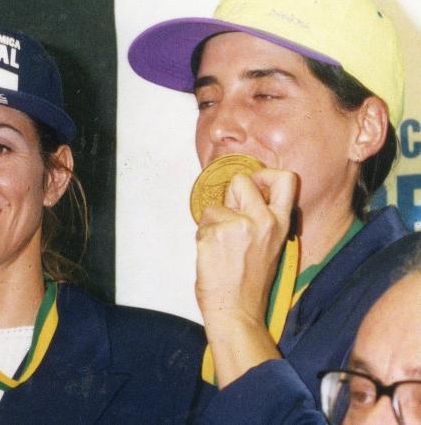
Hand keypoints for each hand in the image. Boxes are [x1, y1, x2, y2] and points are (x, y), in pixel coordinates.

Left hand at [194, 168, 297, 385]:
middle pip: (241, 180)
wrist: (236, 311)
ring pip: (214, 206)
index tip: (253, 185)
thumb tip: (242, 196)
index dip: (264, 174)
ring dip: (212, 224)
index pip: (285, 179)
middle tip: (229, 219)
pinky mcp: (215, 233)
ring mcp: (239, 225)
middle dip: (229, 195)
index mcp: (280, 224)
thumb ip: (261, 219)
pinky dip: (202, 237)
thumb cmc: (249, 283)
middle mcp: (263, 220)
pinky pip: (202, 223)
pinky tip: (212, 256)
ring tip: (222, 249)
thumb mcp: (270, 246)